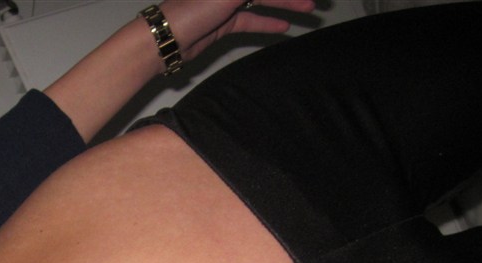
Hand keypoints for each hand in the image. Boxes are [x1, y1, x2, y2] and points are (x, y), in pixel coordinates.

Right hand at [46, 0, 315, 141]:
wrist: (158, 41)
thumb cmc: (170, 53)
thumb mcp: (201, 54)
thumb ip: (216, 57)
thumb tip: (224, 90)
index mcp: (217, 13)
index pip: (251, 11)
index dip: (273, 16)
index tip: (288, 25)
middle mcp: (223, 1)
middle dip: (288, 3)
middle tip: (312, 9)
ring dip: (291, 1)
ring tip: (313, 7)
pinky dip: (279, 2)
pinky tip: (296, 9)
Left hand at [161, 0, 316, 63]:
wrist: (166, 39)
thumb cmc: (193, 9)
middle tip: (315, 0)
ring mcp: (226, 3)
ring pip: (262, 1)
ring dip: (285, 5)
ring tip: (309, 9)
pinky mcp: (223, 23)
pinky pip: (251, 20)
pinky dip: (267, 23)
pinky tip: (285, 26)